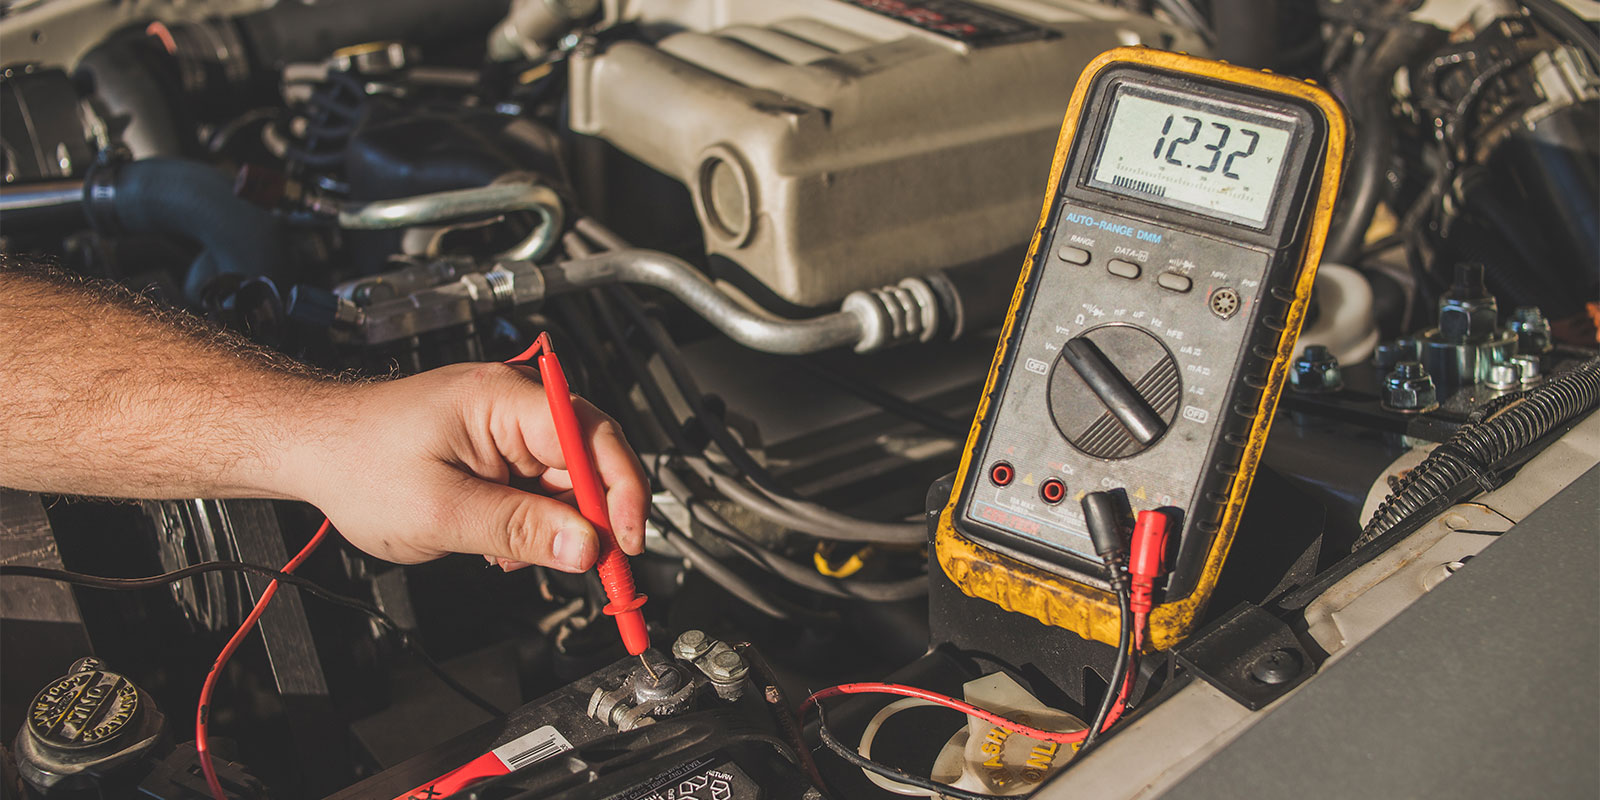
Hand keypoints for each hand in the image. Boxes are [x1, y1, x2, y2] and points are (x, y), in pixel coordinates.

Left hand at [289, 362, 648, 572]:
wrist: (311, 448)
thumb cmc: (356, 461)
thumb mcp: (442, 511)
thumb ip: (520, 529)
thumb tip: (586, 547)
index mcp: (506, 400)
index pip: (594, 440)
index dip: (621, 495)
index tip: (625, 547)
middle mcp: (515, 402)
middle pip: (589, 460)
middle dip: (589, 519)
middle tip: (592, 569)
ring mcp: (507, 423)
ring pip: (565, 479)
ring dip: (554, 524)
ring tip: (512, 553)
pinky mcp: (496, 445)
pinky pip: (538, 484)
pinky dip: (531, 519)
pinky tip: (501, 541)